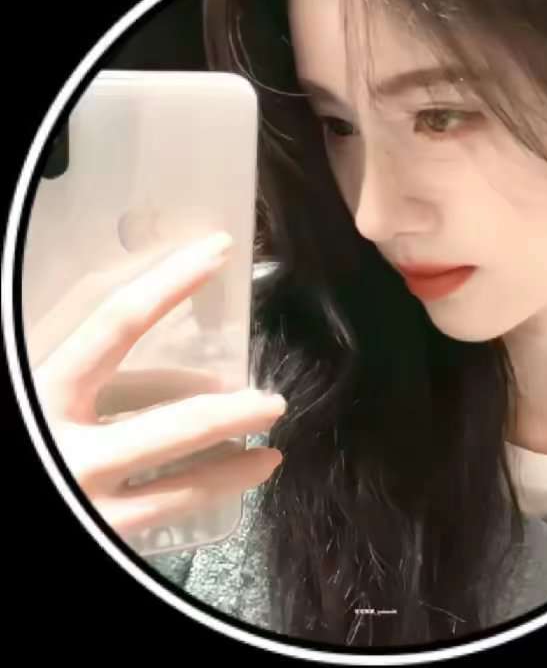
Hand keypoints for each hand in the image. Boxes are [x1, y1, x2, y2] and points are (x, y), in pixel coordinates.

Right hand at [31, 232, 285, 538]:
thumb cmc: (28, 429)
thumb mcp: (39, 391)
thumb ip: (83, 373)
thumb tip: (158, 341)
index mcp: (45, 391)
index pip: (116, 323)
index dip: (170, 283)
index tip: (217, 252)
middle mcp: (68, 447)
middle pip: (175, 423)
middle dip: (232, 411)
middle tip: (274, 402)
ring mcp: (89, 498)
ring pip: (183, 480)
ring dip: (235, 464)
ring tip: (273, 453)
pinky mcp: (104, 538)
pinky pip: (171, 509)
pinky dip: (214, 491)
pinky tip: (244, 477)